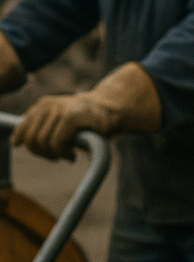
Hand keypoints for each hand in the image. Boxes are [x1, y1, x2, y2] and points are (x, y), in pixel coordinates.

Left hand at [10, 62, 159, 159]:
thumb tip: (15, 142)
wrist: (111, 110)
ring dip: (53, 154)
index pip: (22, 128)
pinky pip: (56, 141)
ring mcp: (60, 109)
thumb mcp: (59, 120)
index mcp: (43, 105)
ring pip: (42, 141)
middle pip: (31, 138)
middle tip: (56, 156)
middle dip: (41, 153)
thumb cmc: (85, 121)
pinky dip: (62, 152)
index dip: (23, 142)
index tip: (38, 151)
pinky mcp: (72, 117)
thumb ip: (41, 126)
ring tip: (66, 155)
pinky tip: (70, 154)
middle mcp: (49, 104)